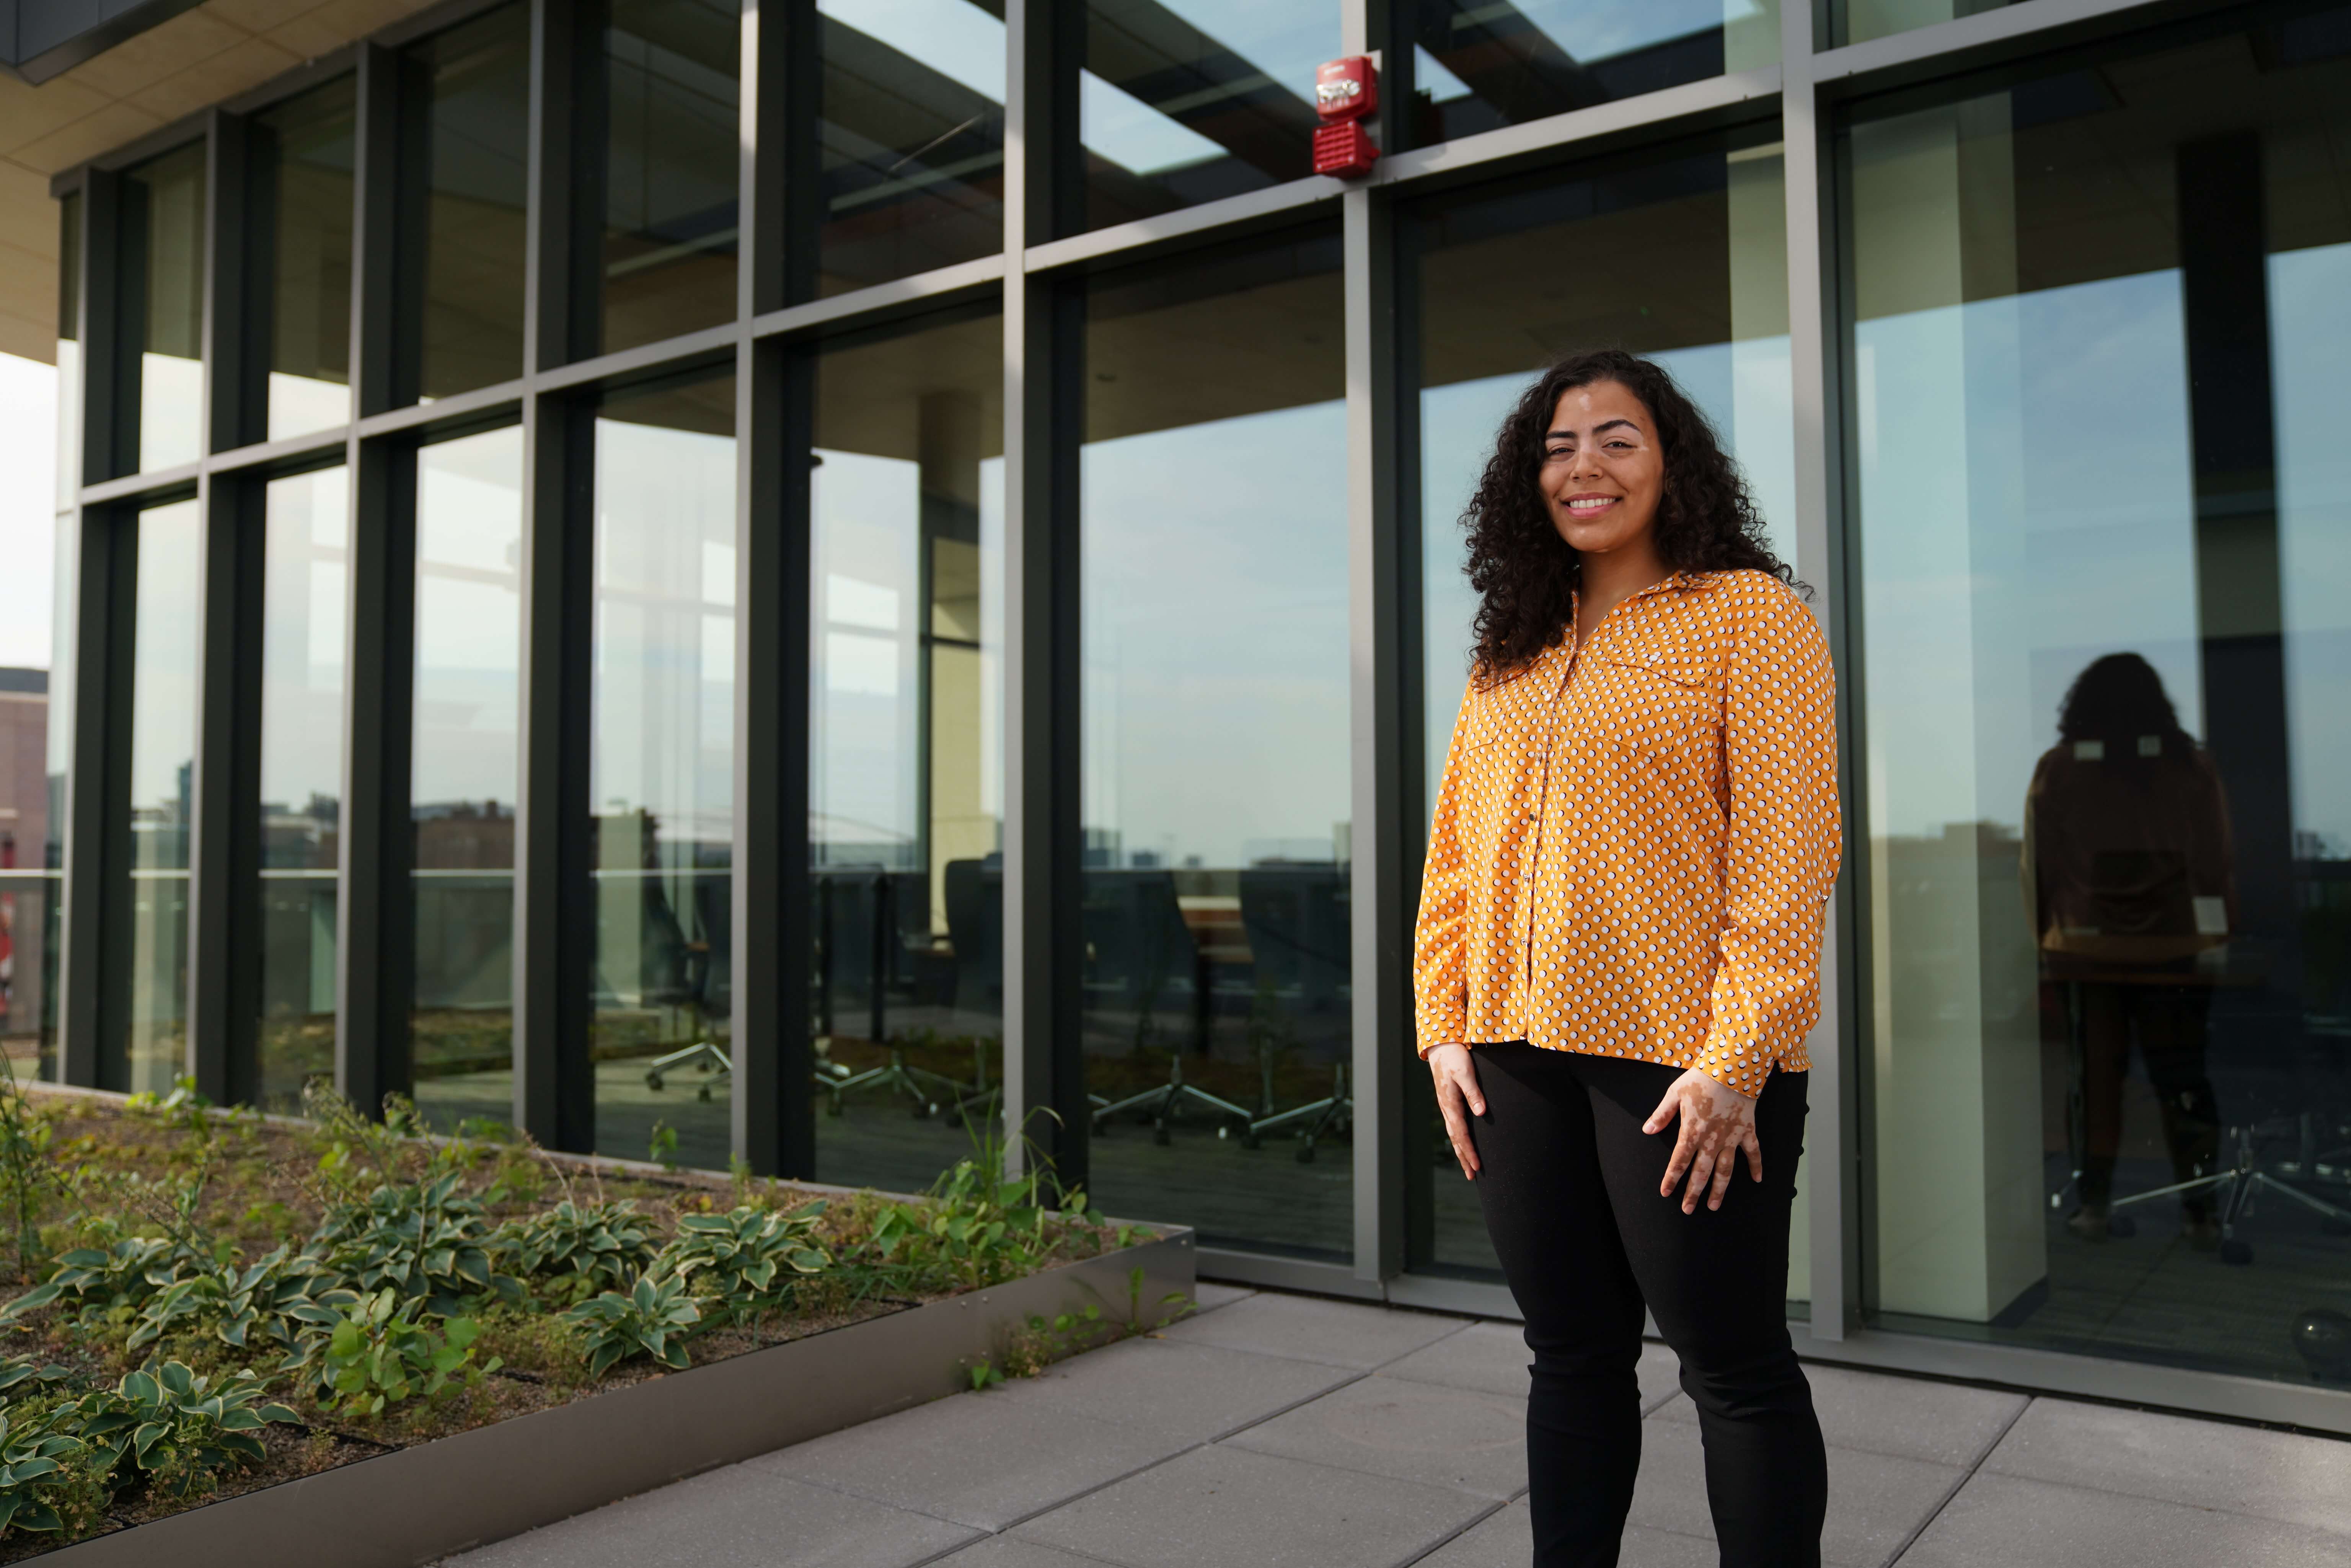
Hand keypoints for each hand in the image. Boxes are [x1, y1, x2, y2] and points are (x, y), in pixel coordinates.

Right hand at [1426, 1044, 1483, 1180]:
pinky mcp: (1449, 1101)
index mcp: (1450, 1104)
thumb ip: (1473, 1093)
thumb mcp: (1465, 1073)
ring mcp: (1446, 1106)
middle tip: (1471, 1176)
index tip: (1477, 1167)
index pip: (1461, 1134)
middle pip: (1455, 1139)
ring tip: (1468, 1166)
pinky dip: (1459, 1139)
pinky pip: (1454, 1126)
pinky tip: (1463, 1143)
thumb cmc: (1455, 1057)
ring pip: (1453, 1134)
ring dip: (1461, 1151)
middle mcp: (1446, 1108)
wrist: (1441, 1046)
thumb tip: (1481, 1113)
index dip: (1469, 1151)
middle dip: (1464, 1158)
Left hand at [1642, 1068, 1761, 1213]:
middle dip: (1693, 1193)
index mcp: (1692, 1131)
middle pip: (1701, 1172)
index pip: (1679, 1161)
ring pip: (1726, 1170)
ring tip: (1714, 1206)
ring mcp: (1732, 1137)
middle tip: (1688, 1210)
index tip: (1665, 1192)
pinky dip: (1756, 1166)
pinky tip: (1757, 1180)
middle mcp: (1712, 1139)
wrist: (1733, 1068)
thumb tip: (1647, 1130)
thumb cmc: (1701, 1079)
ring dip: (1720, 1189)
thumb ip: (1662, 1114)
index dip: (1672, 1178)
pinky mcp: (1748, 1130)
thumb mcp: (1675, 1093)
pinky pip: (1754, 1152)